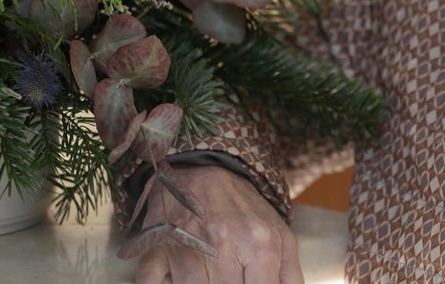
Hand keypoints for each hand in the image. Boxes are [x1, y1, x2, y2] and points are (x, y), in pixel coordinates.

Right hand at [133, 164, 303, 283]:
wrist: (204, 172)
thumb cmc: (244, 210)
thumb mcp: (280, 236)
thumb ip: (289, 276)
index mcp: (261, 245)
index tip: (248, 283)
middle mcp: (225, 244)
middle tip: (228, 277)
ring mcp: (188, 246)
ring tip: (206, 277)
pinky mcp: (156, 247)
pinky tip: (172, 278)